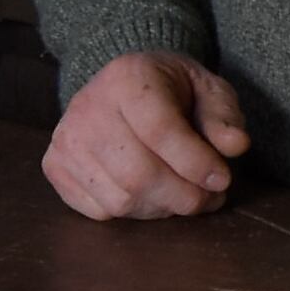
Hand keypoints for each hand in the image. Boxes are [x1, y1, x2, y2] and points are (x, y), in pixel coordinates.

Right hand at [43, 53, 250, 220]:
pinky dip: (132, 212)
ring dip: (161, 208)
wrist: (124, 86)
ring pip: (119, 198)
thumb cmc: (173, 91)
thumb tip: (235, 145)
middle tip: (208, 198)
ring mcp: (66, 138)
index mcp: (127, 78)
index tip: (222, 180)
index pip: (160, 130)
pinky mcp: (55, 165)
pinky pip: (98, 210)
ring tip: (184, 196)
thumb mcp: (208, 90)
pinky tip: (151, 195)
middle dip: (183, 196)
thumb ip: (223, 116)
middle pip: (138, 174)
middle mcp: (88, 107)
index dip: (196, 163)